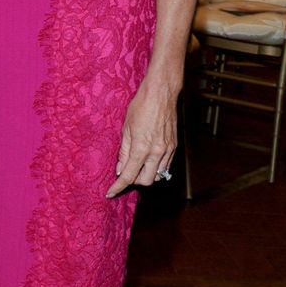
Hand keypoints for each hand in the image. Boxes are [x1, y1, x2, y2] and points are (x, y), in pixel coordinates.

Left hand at [106, 77, 176, 197]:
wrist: (161, 94)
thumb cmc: (141, 107)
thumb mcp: (126, 129)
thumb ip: (124, 152)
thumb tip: (120, 169)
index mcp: (142, 148)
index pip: (129, 175)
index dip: (118, 187)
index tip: (110, 192)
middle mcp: (157, 152)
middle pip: (146, 181)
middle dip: (134, 180)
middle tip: (125, 173)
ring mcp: (168, 150)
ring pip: (157, 175)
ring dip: (146, 175)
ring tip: (137, 166)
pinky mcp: (174, 147)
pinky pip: (165, 166)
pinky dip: (156, 168)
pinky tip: (148, 161)